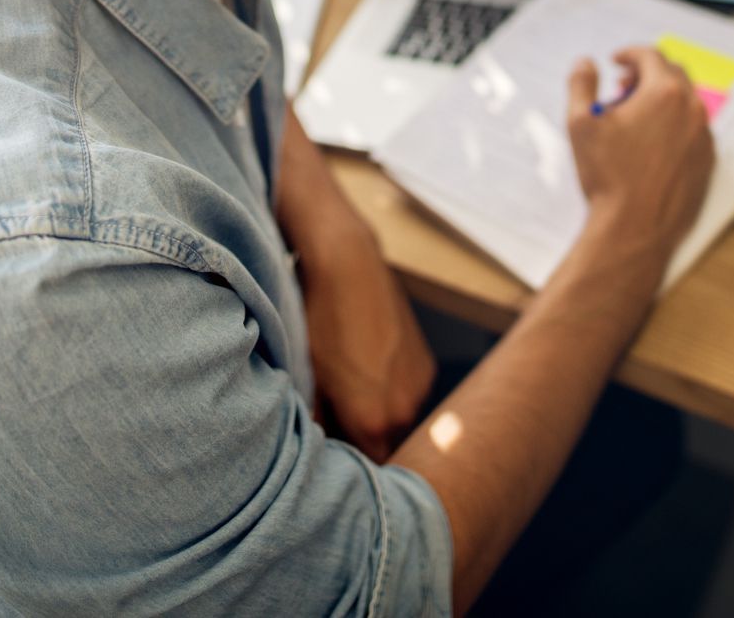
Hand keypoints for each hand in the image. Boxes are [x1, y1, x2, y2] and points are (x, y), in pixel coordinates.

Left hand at [300, 219, 435, 462]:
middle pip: (384, 446)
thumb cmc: (320, 319)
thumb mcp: (307, 374)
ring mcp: (420, 385)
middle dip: (362, 440)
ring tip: (350, 386)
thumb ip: (316, 423)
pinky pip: (408, 393)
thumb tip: (312, 451)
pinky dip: (391, 389)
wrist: (349, 264)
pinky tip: (367, 365)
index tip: (331, 453)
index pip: (367, 469)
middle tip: (334, 418)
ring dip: (379, 414)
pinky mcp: (425, 364)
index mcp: (374, 421)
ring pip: (398, 419)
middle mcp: (405, 410)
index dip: (347, 465)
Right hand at [565, 46, 714, 265]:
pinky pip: (694, 131)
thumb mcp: (581, 124)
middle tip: (623, 87)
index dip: (630, 54)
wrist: (636, 228)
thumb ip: (581, 85)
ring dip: (662, 100)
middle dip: (646, 74)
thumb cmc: (609, 178)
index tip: (617, 60)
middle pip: (673, 75)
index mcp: (664, 94)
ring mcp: (704, 138)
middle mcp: (692, 110)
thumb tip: (586, 64)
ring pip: (686, 103)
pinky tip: (652, 144)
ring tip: (635, 118)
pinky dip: (676, 126)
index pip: (651, 56)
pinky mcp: (708, 162)